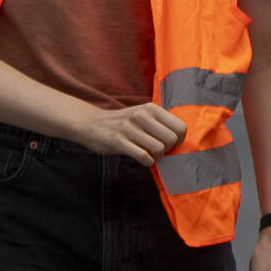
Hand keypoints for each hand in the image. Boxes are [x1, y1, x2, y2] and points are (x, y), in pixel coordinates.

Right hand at [65, 100, 185, 164]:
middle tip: (157, 150)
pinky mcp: (118, 141)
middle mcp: (141, 116)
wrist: (90, 123)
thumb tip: (179, 139)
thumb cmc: (121, 123)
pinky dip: (146, 162)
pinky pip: (143, 156)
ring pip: (159, 149)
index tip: (168, 143)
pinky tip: (141, 159)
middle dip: (167, 149)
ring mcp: (129, 128)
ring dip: (156, 156)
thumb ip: (160, 122)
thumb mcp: (142, 114)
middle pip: (171, 139)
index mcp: (150, 109)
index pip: (180, 127)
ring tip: (149, 154)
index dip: (178, 139)